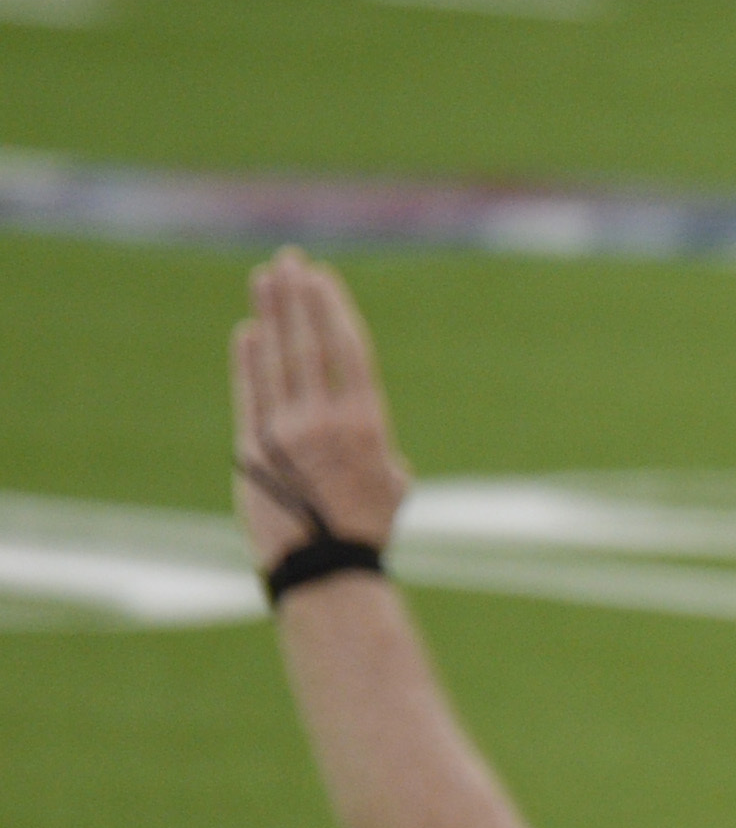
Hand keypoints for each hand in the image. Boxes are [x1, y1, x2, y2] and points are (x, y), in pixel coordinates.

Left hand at [229, 249, 410, 563]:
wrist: (323, 566)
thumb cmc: (368, 529)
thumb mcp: (395, 484)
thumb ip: (385, 450)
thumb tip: (379, 445)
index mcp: (368, 424)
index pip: (348, 350)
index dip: (333, 309)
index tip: (324, 278)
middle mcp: (325, 420)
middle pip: (308, 343)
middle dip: (298, 297)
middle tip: (290, 260)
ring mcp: (285, 431)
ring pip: (276, 359)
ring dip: (271, 314)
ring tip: (265, 279)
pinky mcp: (253, 447)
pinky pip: (250, 391)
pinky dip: (248, 359)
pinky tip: (249, 332)